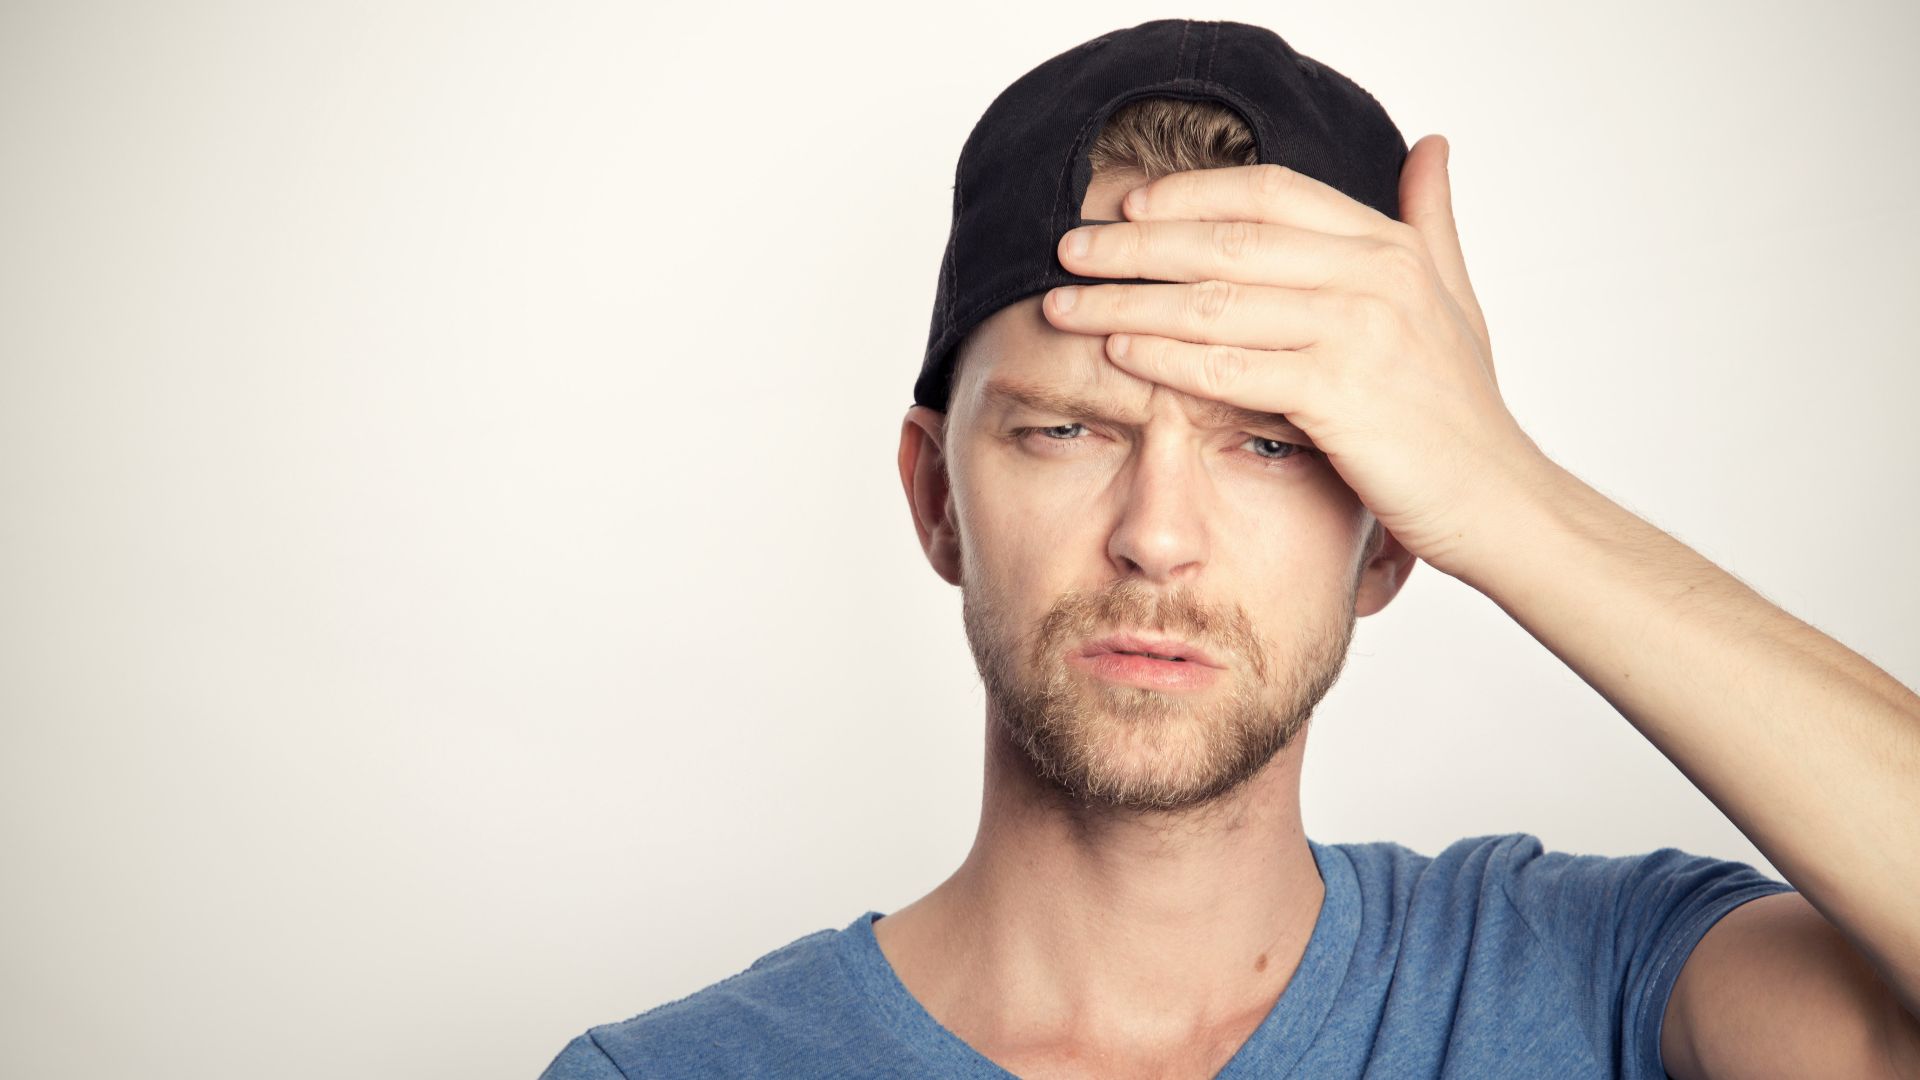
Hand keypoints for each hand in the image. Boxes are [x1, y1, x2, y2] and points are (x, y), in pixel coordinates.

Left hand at [1043, 136, 1552, 579]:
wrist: (1498, 499)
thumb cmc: (1461, 409)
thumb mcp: (1453, 298)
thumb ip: (1430, 222)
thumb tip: (1430, 145)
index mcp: (1389, 245)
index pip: (1268, 192)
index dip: (1188, 194)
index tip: (1125, 205)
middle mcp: (1374, 275)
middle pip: (1224, 240)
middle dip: (1134, 244)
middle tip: (1067, 248)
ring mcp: (1359, 332)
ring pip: (1213, 302)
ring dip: (1127, 300)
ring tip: (1065, 303)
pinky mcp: (1340, 395)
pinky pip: (1229, 367)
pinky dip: (1164, 357)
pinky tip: (1116, 352)